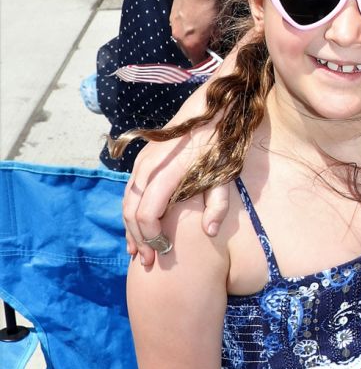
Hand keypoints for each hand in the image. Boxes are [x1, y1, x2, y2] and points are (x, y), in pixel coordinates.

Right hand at [124, 131, 228, 262]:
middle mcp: (149, 168)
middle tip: (148, 260)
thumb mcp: (226, 174)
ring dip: (130, 228)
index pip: (146, 214)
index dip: (151, 237)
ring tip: (138, 251)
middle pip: (131, 212)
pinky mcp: (142, 160)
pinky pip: (129, 191)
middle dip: (138, 239)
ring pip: (126, 202)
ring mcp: (142, 162)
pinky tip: (136, 230)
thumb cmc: (221, 143)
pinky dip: (130, 213)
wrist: (210, 108)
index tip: (163, 251)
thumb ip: (218, 205)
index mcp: (168, 174)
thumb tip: (209, 232)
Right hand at [170, 0, 220, 60]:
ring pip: (182, 40)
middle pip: (188, 52)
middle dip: (199, 51)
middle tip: (211, 44)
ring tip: (204, 30)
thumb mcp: (221, 22)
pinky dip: (187, 28)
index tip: (214, 58)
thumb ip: (216, 38)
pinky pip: (179, 28)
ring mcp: (173, 25)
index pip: (197, 62)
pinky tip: (196, 19)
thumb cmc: (213, 0)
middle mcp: (178, 37)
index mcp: (191, 43)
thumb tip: (215, 44)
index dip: (207, 62)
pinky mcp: (171, 14)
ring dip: (192, 39)